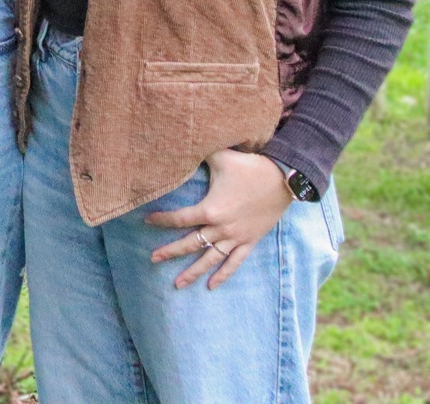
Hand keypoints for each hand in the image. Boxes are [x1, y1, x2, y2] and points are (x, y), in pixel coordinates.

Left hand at [145, 148, 291, 289]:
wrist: (282, 179)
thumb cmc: (248, 166)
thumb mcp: (220, 157)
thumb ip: (198, 154)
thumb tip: (179, 143)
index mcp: (210, 210)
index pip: (179, 219)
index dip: (161, 220)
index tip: (146, 220)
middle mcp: (221, 228)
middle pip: (190, 244)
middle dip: (170, 252)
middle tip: (153, 259)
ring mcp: (236, 237)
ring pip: (210, 259)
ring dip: (193, 272)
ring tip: (177, 284)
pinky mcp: (250, 241)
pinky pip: (234, 262)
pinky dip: (223, 275)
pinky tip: (211, 286)